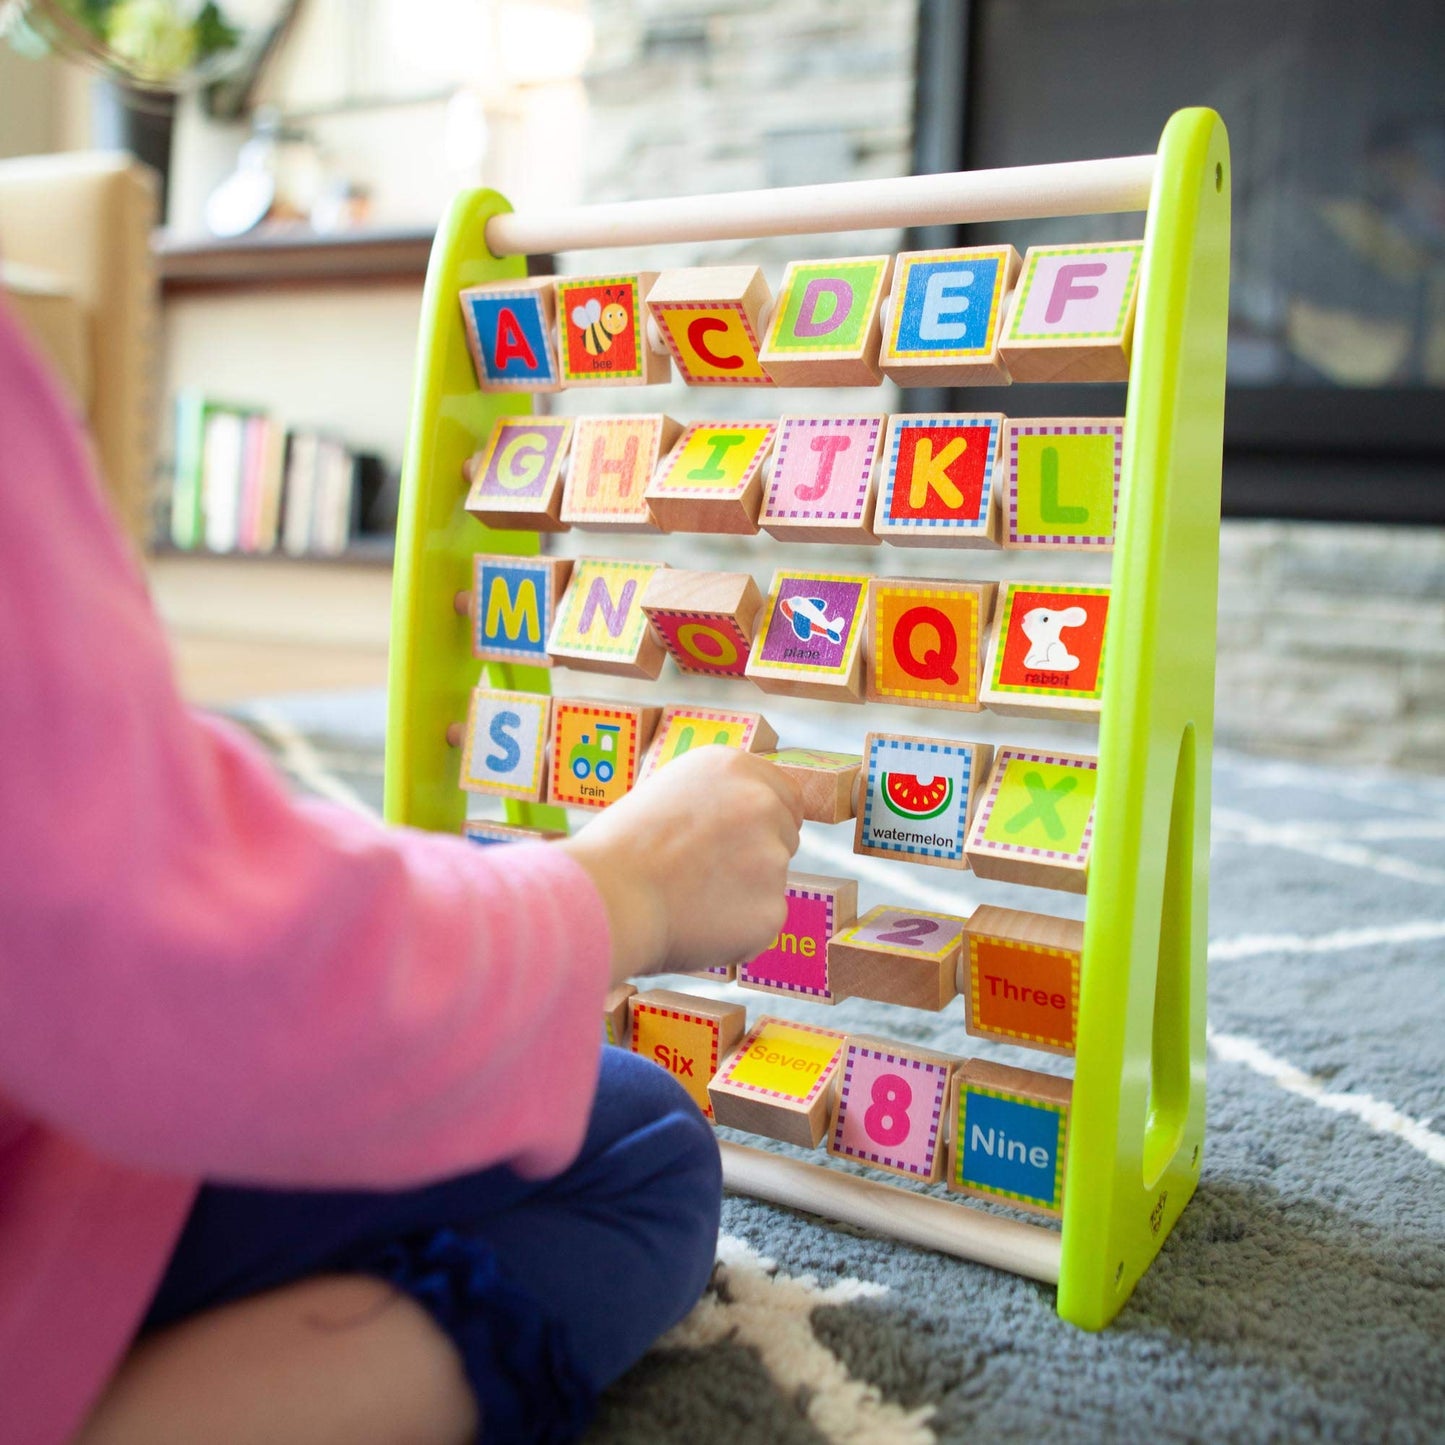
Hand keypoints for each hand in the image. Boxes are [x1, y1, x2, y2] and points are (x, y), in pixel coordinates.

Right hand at [559, 747, 801, 984]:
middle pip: (786, 835)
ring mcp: (772, 857)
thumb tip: (733, 819)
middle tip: (706, 875)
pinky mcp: (773, 908)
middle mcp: (761, 803)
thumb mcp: (665, 792)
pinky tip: (697, 924)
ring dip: (744, 894)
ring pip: (771, 881)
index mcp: (733, 767)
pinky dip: (738, 930)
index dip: (764, 820)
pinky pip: (762, 921)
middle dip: (757, 856)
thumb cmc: (617, 849)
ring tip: (690, 899)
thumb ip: (711, 799)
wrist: (605, 900)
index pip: (784, 794)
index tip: (742, 839)